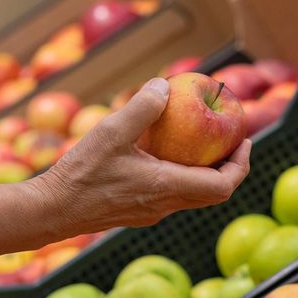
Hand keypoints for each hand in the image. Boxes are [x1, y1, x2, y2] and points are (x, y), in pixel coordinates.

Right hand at [34, 78, 250, 234]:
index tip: (245, 141)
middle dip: (229, 168)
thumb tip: (164, 85)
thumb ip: (142, 107)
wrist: (51, 211)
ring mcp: (151, 212)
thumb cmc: (80, 173)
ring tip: (202, 143)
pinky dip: (182, 176)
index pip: (223, 186)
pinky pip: (173, 195)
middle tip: (232, 141)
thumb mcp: (111, 131)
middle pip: (214, 194)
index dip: (241, 164)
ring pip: (193, 196)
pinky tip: (164, 153)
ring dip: (206, 173)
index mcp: (167, 187)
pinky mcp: (137, 212)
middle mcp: (165, 205)